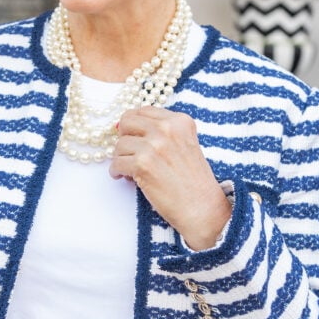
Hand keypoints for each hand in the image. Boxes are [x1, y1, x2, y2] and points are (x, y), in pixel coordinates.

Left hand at [110, 106, 231, 249]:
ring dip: (121, 158)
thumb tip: (123, 126)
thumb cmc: (194, 182)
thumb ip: (162, 133)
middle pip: (127, 121)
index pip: (144, 110)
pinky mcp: (142, 164)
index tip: (134, 137)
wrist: (203, 208)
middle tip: (130, 153)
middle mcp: (167, 129)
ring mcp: (154, 145)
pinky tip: (127, 178)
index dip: (135, 125)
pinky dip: (117, 172)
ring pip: (119, 145)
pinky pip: (116, 163)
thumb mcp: (185, 146)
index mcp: (180, 121)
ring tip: (131, 170)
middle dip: (125, 138)